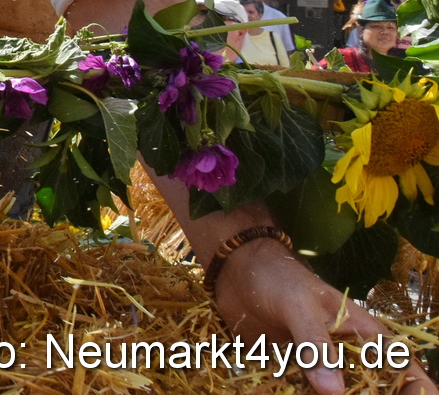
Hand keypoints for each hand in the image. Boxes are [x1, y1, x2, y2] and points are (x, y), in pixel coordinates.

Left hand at [212, 236, 436, 393]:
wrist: (235, 270)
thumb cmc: (277, 276)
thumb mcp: (299, 305)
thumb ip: (315, 344)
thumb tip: (334, 391)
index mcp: (361, 333)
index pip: (400, 364)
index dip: (416, 387)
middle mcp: (345, 353)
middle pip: (370, 387)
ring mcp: (318, 364)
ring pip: (333, 392)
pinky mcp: (291, 370)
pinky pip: (300, 390)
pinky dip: (294, 394)